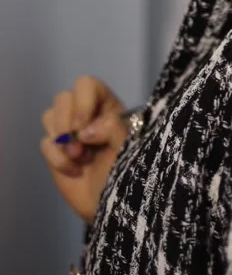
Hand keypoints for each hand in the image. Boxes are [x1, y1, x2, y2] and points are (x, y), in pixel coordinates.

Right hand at [41, 76, 127, 222]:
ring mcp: (69, 131)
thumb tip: (87, 129)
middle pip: (62, 98)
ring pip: (49, 116)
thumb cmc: (126, 174)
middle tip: (81, 149)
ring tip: (81, 159)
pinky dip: (57, 159)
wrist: (110, 206)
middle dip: (67, 125)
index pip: (87, 84)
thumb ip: (113, 129)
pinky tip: (74, 171)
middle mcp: (86, 113)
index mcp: (107, 106)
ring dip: (62, 142)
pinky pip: (45, 143)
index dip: (82, 102)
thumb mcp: (128, 148)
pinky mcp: (56, 149)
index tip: (84, 127)